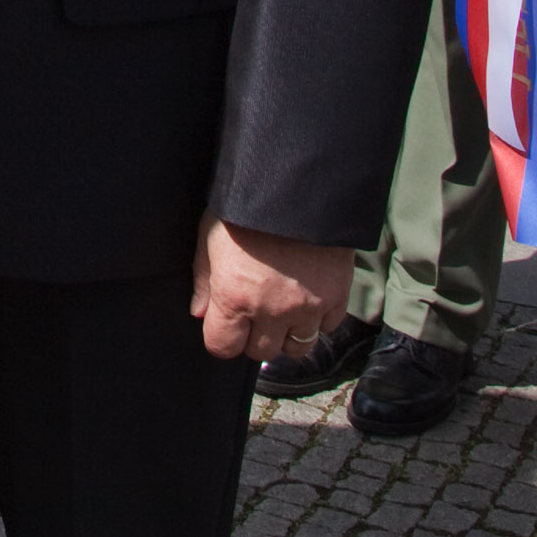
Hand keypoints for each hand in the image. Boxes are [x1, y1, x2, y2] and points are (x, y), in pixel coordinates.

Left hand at [190, 214, 354, 363]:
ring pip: (298, 347)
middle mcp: (272, 310)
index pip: (223, 347)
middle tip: (254, 312)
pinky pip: (328, 326)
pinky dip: (318, 318)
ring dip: (287, 333)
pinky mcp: (337, 297)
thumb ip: (204, 280)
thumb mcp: (210, 235)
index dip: (222, 337)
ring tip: (282, 308)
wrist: (299, 184)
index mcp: (234, 296)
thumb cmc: (246, 205)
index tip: (226, 323)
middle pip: (261, 352)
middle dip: (254, 336)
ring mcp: (308, 307)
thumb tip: (199, 313)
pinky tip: (308, 295)